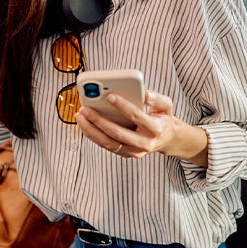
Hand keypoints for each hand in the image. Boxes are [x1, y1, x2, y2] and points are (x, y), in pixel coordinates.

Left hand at [74, 90, 207, 164]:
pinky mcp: (125, 154)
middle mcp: (144, 143)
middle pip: (117, 133)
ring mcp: (134, 151)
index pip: (136, 116)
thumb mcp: (166, 105)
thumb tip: (144, 94)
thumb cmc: (162, 118)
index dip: (122, 106)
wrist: (166, 139)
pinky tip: (83, 124)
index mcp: (155, 129)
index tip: (109, 95)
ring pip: (108, 143)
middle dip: (98, 120)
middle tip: (85, 109)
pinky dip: (92, 135)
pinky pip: (106, 145)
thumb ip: (157, 98)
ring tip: (80, 116)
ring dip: (91, 129)